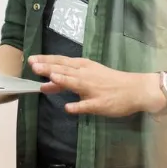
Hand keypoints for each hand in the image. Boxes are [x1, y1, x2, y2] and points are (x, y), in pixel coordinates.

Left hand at [28, 55, 163, 116]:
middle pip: (66, 70)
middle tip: (33, 65)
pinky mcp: (100, 103)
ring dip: (63, 80)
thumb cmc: (109, 82)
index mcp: (83, 67)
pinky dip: (78, 106)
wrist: (135, 89)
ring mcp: (93, 89)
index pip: (61, 61)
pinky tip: (68, 108)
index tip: (31, 59)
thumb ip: (64, 82)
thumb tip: (44, 84)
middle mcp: (86, 75)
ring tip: (50, 78)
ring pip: (76, 83)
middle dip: (49, 67)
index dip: (46, 60)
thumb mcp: (87, 76)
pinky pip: (88, 105)